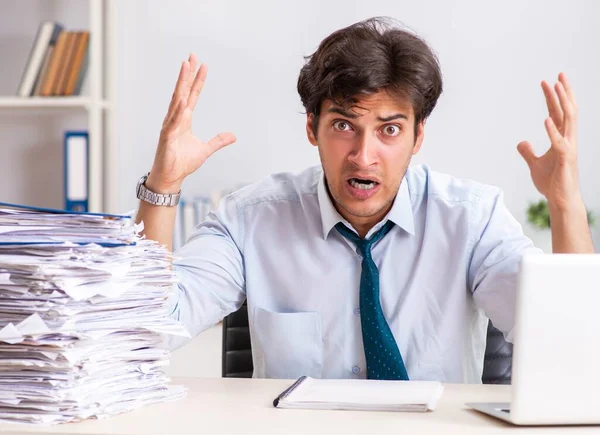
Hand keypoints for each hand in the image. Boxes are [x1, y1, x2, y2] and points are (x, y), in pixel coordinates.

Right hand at [148, 53, 235, 192]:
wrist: (170, 177)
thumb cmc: (181, 162)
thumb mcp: (205, 150)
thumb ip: (218, 141)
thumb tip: (233, 136)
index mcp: (184, 119)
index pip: (192, 95)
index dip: (197, 80)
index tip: (202, 65)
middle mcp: (176, 119)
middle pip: (183, 92)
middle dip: (188, 74)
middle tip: (192, 56)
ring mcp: (170, 126)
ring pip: (177, 101)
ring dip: (181, 84)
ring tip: (185, 67)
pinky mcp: (166, 137)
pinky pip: (173, 122)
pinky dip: (178, 111)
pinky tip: (182, 99)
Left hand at [517, 73, 580, 210]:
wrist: (559, 200)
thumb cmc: (551, 182)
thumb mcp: (535, 164)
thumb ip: (528, 152)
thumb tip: (521, 142)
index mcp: (562, 138)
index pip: (558, 113)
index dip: (554, 97)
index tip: (548, 81)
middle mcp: (568, 139)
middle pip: (567, 110)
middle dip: (563, 92)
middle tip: (558, 74)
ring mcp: (569, 148)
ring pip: (569, 120)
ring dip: (561, 103)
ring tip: (556, 87)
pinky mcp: (566, 159)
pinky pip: (559, 142)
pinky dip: (552, 130)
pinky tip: (545, 119)